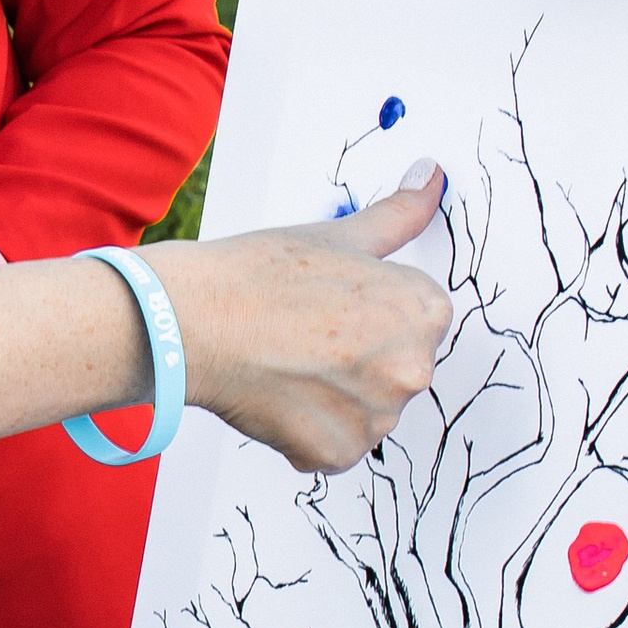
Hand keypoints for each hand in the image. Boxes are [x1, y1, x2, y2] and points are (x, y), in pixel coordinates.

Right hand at [152, 169, 451, 470]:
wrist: (195, 322)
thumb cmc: (260, 276)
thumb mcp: (339, 236)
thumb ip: (399, 215)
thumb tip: (433, 175)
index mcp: (424, 312)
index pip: (419, 322)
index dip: (373, 315)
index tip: (335, 310)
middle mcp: (414, 368)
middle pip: (395, 370)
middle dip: (359, 360)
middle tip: (307, 338)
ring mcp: (377, 416)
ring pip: (366, 411)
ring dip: (334, 398)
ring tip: (289, 366)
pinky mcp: (339, 452)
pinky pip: (335, 446)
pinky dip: (309, 430)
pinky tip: (279, 396)